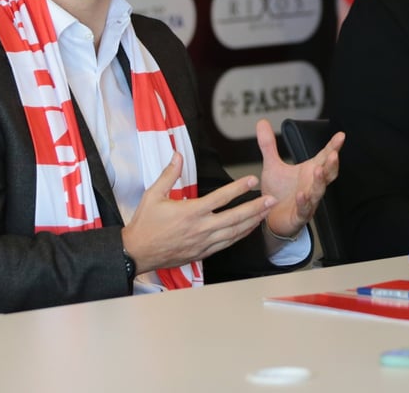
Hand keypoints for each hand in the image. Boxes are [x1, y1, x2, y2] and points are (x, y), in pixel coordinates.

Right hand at [121, 152, 275, 272]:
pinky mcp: (202, 253)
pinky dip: (240, 236)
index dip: (239, 188)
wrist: (137, 252)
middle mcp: (200, 228)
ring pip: (234, 233)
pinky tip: (249, 229)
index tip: (252, 179)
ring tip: (266, 212)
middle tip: (271, 199)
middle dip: (255, 208)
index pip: (220, 198)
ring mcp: (203, 242)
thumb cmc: (145, 224)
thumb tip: (178, 155)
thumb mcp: (153, 195)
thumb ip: (169, 174)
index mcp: (190, 212)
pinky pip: (226, 244)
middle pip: (234, 217)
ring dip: (252, 222)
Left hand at [256, 119, 344, 239]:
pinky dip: (304, 201)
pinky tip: (301, 194)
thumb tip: (262, 122)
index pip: (324, 157)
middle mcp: (311, 185)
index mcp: (309, 171)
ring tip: (318, 171)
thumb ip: (269, 145)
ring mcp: (308, 201)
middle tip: (334, 154)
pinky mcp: (299, 215)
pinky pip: (304, 209)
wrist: (270, 218)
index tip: (341, 136)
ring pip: (318, 191)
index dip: (333, 147)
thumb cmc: (277, 192)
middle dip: (332, 165)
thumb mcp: (271, 165)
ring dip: (320, 182)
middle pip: (328, 174)